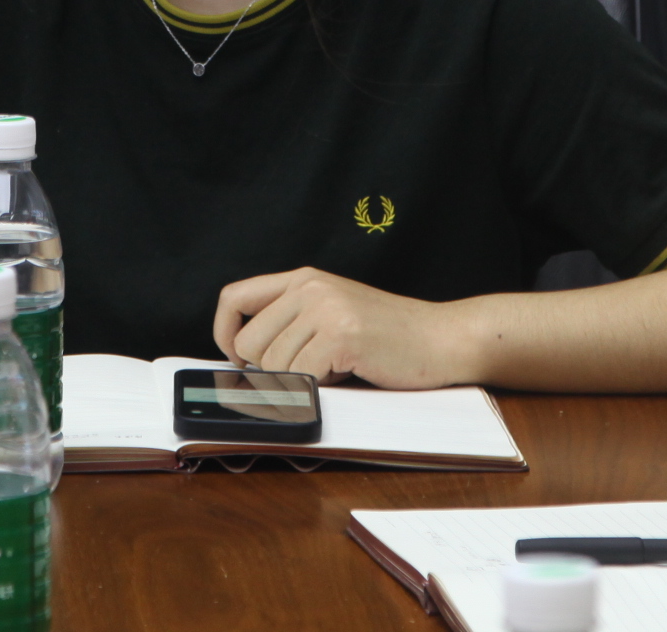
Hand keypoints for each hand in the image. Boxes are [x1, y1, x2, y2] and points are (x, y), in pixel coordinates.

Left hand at [211, 267, 474, 388]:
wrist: (442, 338)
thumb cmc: (389, 335)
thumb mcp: (333, 311)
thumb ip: (293, 321)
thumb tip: (242, 359)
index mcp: (303, 278)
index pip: (233, 297)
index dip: (224, 333)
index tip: (239, 360)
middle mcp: (309, 286)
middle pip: (248, 344)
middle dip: (270, 370)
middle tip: (305, 372)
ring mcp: (326, 308)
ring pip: (273, 366)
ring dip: (300, 381)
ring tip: (334, 368)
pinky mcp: (342, 335)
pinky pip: (302, 377)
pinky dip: (318, 388)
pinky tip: (344, 374)